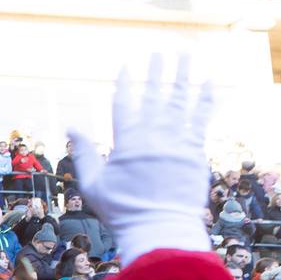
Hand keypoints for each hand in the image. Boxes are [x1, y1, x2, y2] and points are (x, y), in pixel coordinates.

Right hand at [67, 55, 214, 256]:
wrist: (159, 228)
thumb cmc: (122, 210)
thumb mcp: (92, 184)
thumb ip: (82, 153)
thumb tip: (71, 127)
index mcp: (126, 142)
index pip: (124, 104)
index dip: (124, 84)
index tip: (126, 66)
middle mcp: (153, 135)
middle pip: (154, 96)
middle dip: (156, 72)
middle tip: (159, 51)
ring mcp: (176, 141)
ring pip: (180, 100)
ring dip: (183, 76)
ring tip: (187, 54)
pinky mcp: (195, 150)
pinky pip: (202, 117)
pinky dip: (206, 98)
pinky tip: (209, 82)